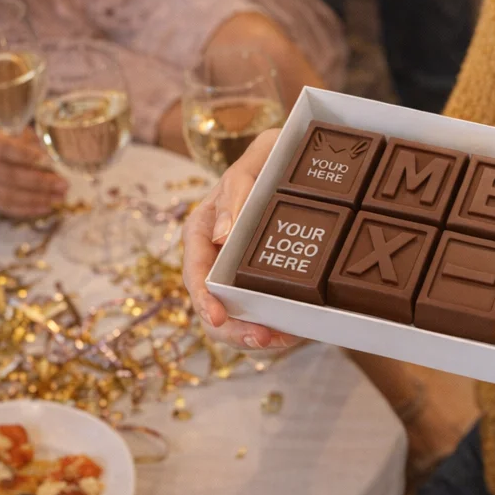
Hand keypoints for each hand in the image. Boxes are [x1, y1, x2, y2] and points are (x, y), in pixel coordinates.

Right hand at [0, 122, 67, 218]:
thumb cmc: (2, 125)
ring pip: (3, 194)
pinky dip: (25, 208)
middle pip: (5, 175)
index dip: (23, 155)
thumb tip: (51, 160)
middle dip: (38, 182)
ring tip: (60, 198)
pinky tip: (45, 207)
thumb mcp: (14, 123)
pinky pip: (1, 205)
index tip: (47, 160)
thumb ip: (28, 139)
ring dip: (35, 199)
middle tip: (64, 184)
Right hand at [181, 128, 300, 350]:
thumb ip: (236, 190)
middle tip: (262, 338)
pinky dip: (275, 327)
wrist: (299, 157)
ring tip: (280, 340)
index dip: (203, 298)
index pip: (195, 270)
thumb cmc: (271, 155)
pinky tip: (293, 332)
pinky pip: (262, 311)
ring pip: (234, 316)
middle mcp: (217, 255)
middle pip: (212, 303)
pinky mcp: (263, 281)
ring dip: (252, 334)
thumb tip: (222, 234)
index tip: (216, 317)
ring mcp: (238, 271)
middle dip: (232, 328)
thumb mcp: (255, 161)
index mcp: (204, 228)